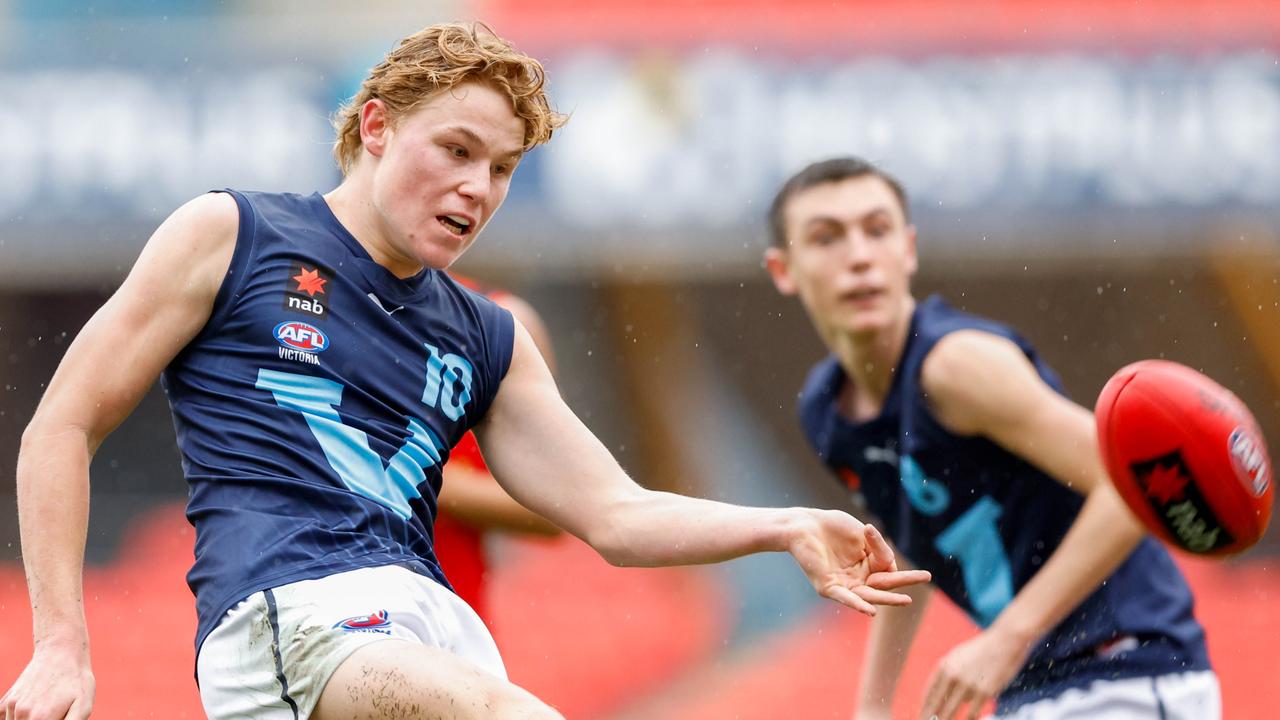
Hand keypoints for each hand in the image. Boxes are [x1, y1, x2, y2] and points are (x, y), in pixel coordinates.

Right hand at [2, 639, 94, 719]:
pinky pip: (3, 718)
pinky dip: (13, 719)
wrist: (60, 651)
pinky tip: (32, 710)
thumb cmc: (76, 679)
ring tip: (47, 708)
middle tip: (53, 713)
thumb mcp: (84, 705)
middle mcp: (21, 714)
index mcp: (40, 719)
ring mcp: (10, 706)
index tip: (55, 718)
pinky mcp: (5, 700)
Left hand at [786, 508, 930, 615]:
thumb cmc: (830, 527)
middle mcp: (858, 578)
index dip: (883, 550)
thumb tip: (890, 562)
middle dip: (905, 580)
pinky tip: (870, 611)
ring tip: (906, 601)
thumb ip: (876, 546)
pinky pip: (846, 598)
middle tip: (927, 576)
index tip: (869, 531)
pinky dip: (858, 605)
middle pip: (885, 583)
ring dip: (887, 599)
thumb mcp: (860, 533)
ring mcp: (844, 584)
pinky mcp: (829, 587)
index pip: (886, 564)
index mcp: (866, 564)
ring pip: (870, 595)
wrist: (802, 525)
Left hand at [918, 627, 1032, 719]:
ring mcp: (968, 684)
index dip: (924, 707)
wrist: (1006, 640)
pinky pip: (972, 713)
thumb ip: (949, 675)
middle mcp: (953, 675)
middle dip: (930, 718)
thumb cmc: (982, 649)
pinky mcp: (985, 692)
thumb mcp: (959, 657)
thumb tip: (942, 697)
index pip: (929, 692)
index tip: (920, 716)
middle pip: (936, 704)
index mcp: (944, 665)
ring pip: (951, 710)